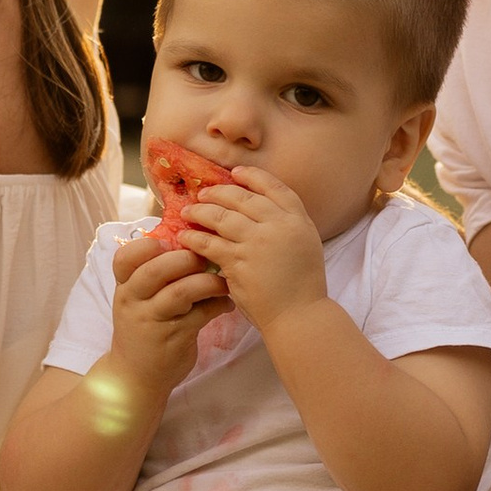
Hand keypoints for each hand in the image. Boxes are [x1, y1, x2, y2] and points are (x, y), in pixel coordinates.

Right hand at [105, 229, 227, 414]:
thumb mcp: (138, 300)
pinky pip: (201, 315)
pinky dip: (218, 305)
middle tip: (205, 256)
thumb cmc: (143, 327)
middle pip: (156, 270)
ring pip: (181, 292)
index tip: (169, 241)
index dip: (148, 245)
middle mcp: (133, 301)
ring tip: (223, 281)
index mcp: (125, 286)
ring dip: (208, 281)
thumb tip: (192, 240)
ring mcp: (152, 321)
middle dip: (185, 258)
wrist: (135, 377)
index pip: (125, 258)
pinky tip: (227, 303)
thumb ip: (155, 274)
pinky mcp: (173, 339)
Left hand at [181, 164, 326, 333]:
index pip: (275, 187)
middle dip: (219, 192)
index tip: (235, 172)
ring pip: (222, 217)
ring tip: (187, 211)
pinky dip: (194, 237)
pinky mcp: (238, 262)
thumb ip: (286, 226)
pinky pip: (210, 243)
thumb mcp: (305, 246)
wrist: (299, 317)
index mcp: (299, 221)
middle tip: (203, 193)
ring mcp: (258, 243)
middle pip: (243, 198)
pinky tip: (184, 236)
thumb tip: (259, 210)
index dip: (253, 176)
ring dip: (201, 211)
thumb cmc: (303, 287)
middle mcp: (279, 226)